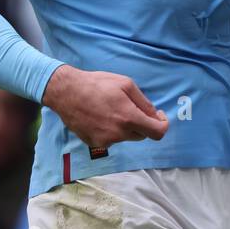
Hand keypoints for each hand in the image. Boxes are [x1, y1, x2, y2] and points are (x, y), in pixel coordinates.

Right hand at [41, 65, 168, 151]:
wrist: (67, 92)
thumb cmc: (97, 84)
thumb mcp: (126, 84)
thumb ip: (144, 102)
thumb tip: (155, 115)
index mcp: (129, 118)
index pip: (157, 133)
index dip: (162, 125)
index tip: (158, 117)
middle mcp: (119, 134)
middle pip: (142, 135)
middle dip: (142, 123)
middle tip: (131, 107)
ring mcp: (106, 141)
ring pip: (126, 137)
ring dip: (125, 126)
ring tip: (111, 109)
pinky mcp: (95, 144)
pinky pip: (111, 139)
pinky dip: (111, 130)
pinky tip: (100, 117)